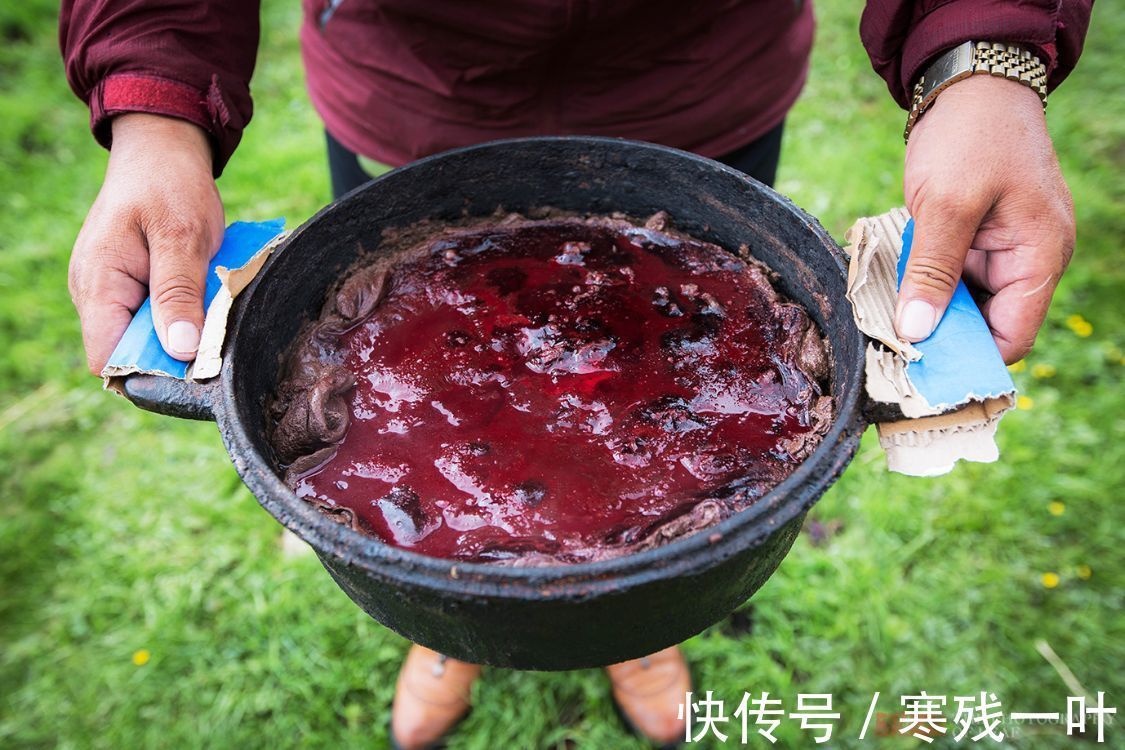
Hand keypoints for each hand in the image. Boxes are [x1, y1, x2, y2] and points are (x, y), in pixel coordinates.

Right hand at [69, 113, 223, 374]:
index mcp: (98, 285)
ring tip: (210, 300)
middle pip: (131, 352)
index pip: (109, 359)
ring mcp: (111, 291)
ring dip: (183, 327)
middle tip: (214, 327)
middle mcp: (95, 294)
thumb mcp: (183, 237)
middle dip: (174, 349)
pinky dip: (183, 310)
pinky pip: (156, 314)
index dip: (149, 372)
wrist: (161, 149)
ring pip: (148, 335)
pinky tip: (203, 290)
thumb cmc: (170, 185)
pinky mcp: (131, 285)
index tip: (194, 365)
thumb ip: (179, 294)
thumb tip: (181, 350)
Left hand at [899, 74, 1074, 362]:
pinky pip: (950, 278)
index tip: (923, 377)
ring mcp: (999, 250)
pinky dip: (924, 287)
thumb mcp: (946, 205)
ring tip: (885, 331)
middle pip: (986, 325)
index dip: (972, 361)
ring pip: (964, 304)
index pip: (1013, 336)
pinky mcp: (972, 239)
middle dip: (944, 340)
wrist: (969, 84)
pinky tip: (892, 296)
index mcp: (1039, 257)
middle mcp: (1026, 260)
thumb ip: (932, 271)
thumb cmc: (970, 137)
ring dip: (929, 314)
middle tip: (892, 359)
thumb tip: (918, 333)